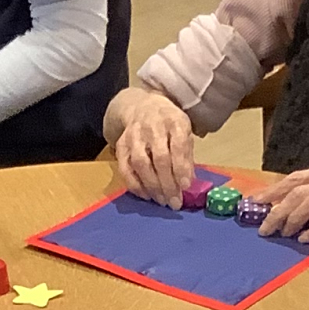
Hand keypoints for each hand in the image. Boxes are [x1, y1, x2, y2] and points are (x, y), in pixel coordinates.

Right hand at [107, 87, 194, 205]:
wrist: (142, 107)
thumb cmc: (169, 124)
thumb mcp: (184, 132)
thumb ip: (187, 156)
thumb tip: (188, 183)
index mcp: (173, 121)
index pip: (178, 145)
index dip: (181, 167)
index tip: (186, 186)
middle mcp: (152, 127)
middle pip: (159, 158)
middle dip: (168, 183)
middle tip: (175, 202)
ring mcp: (134, 136)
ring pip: (140, 163)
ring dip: (152, 186)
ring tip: (162, 201)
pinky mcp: (121, 145)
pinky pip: (125, 167)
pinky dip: (134, 184)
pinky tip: (145, 195)